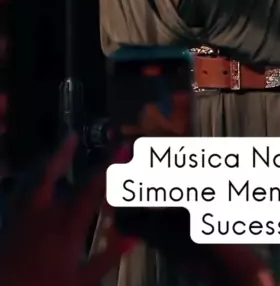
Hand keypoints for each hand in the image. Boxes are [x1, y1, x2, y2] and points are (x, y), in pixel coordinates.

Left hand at [0, 134, 134, 285]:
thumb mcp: (82, 281)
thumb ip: (107, 258)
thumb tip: (132, 237)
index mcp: (68, 227)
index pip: (93, 190)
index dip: (110, 167)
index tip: (124, 148)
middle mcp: (48, 214)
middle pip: (76, 181)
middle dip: (94, 162)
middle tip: (111, 146)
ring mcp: (28, 213)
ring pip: (43, 175)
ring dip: (59, 157)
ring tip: (71, 140)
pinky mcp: (14, 217)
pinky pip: (26, 186)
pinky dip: (37, 174)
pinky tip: (43, 169)